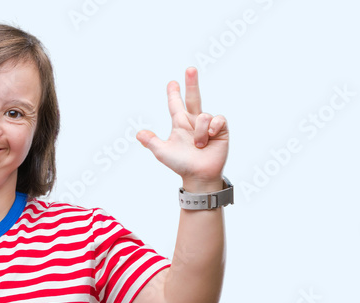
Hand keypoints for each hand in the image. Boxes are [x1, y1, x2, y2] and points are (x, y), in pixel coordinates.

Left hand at [136, 66, 228, 183]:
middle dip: (192, 82)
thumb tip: (138, 133)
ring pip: (204, 115)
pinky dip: (212, 128)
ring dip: (200, 132)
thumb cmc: (181, 164)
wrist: (199, 175)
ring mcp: (207, 125)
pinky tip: (210, 138)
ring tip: (199, 145)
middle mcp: (193, 121)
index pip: (175, 105)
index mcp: (180, 124)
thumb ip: (151, 142)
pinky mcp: (220, 129)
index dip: (173, 94)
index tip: (172, 83)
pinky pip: (217, 119)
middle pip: (193, 97)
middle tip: (190, 69)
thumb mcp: (163, 152)